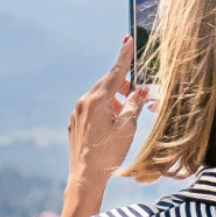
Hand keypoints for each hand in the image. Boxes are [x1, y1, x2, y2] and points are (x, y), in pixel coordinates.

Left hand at [67, 37, 146, 185]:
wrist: (85, 176)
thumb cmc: (109, 153)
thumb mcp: (128, 127)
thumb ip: (135, 104)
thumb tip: (141, 89)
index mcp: (97, 100)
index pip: (115, 72)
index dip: (124, 56)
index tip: (127, 40)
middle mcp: (83, 102)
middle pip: (107, 84)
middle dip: (123, 85)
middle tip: (136, 94)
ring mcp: (76, 113)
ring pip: (99, 97)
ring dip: (114, 100)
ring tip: (124, 117)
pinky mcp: (74, 123)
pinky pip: (91, 109)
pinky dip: (104, 110)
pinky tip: (111, 126)